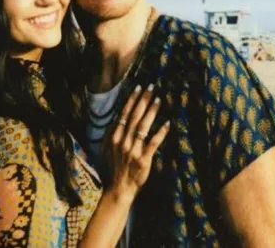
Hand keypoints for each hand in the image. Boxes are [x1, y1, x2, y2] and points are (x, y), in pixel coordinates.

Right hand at [106, 84, 169, 199]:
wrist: (118, 189)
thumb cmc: (114, 168)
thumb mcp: (107, 149)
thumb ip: (113, 134)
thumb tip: (118, 118)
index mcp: (114, 137)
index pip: (124, 114)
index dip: (132, 99)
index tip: (139, 87)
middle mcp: (122, 141)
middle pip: (134, 116)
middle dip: (143, 100)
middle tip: (151, 87)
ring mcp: (132, 150)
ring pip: (143, 126)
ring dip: (151, 111)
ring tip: (158, 99)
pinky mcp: (143, 159)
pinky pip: (153, 143)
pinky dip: (160, 132)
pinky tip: (167, 123)